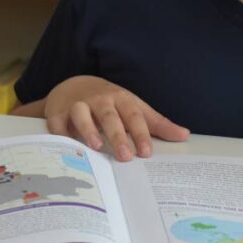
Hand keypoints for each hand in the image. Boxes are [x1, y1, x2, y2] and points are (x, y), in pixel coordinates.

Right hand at [44, 75, 189, 160]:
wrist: (75, 85)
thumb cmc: (111, 102)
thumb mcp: (134, 108)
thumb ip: (157, 124)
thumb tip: (184, 135)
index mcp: (121, 99)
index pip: (134, 115)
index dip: (141, 133)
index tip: (147, 152)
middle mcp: (100, 100)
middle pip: (110, 116)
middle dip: (118, 136)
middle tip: (126, 157)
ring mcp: (78, 104)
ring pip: (82, 114)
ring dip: (88, 129)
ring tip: (96, 147)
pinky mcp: (58, 112)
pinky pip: (58, 123)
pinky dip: (60, 133)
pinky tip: (66, 146)